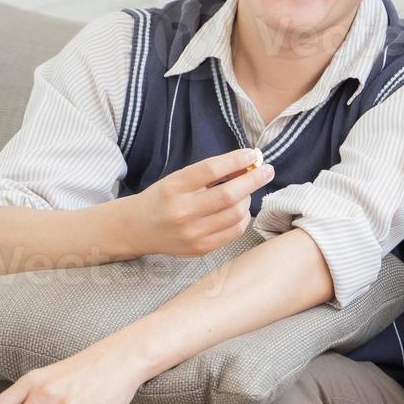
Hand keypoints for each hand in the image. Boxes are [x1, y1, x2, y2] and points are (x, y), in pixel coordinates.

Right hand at [118, 148, 272, 257]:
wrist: (136, 228)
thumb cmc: (163, 198)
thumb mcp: (178, 179)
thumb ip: (209, 173)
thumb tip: (247, 164)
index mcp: (174, 187)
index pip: (211, 169)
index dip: (236, 160)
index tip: (252, 155)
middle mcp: (182, 211)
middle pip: (229, 194)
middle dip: (254, 180)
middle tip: (267, 170)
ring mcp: (191, 233)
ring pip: (236, 214)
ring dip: (248, 199)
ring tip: (246, 191)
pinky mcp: (199, 249)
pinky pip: (233, 232)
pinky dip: (243, 218)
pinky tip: (241, 210)